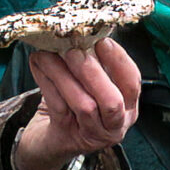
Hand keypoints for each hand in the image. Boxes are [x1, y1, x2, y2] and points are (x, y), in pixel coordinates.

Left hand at [14, 37, 140, 169]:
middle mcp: (116, 125)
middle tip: (72, 51)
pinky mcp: (69, 137)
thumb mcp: (91, 85)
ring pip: (83, 106)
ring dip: (63, 75)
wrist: (57, 138)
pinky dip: (46, 82)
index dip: (118, 60)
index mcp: (128, 107)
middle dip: (92, 72)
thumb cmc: (78, 103)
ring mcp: (93, 135)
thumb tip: (79, 32)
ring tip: (47, 54)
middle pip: (111, 101)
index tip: (101, 40)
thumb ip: (93, 64)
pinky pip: (58, 107)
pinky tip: (37, 64)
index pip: (132, 83)